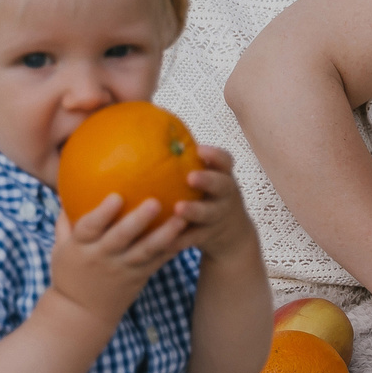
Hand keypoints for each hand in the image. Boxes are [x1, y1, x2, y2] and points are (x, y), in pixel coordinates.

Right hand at [49, 193, 188, 326]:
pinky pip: (158, 262)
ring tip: (182, 218)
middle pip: (121, 238)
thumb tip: (68, 188)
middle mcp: (103, 258)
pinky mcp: (139, 278)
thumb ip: (64, 221)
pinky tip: (189, 233)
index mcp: (81, 248)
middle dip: (138, 220)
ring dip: (165, 234)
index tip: (115, 196)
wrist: (81, 314)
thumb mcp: (60, 249)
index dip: (102, 213)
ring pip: (146, 251)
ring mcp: (123, 269)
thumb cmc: (70, 274)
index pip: (89, 228)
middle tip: (155, 201)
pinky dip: (173, 248)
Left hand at [175, 144, 261, 265]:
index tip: (200, 149)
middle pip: (222, 185)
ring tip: (177, 209)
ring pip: (210, 213)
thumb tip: (140, 133)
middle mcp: (225, 194)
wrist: (231, 232)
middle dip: (208, 180)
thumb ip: (183, 159)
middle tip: (190, 177)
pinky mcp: (210, 236)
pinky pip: (195, 238)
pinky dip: (181, 239)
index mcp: (223, 175)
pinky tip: (164, 239)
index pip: (225, 161)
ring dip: (195, 211)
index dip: (215, 155)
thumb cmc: (205, 192)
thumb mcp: (205, 175)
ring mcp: (220, 216)